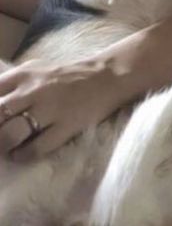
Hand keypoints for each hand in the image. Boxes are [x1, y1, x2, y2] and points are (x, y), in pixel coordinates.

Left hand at [0, 57, 120, 161]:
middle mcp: (33, 90)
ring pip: (12, 133)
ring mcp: (50, 109)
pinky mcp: (65, 127)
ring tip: (6, 148)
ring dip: (4, 144)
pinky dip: (23, 155)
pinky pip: (36, 148)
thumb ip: (15, 86)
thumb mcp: (38, 70)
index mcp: (25, 74)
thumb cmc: (69, 75)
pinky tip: (21, 155)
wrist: (107, 76)